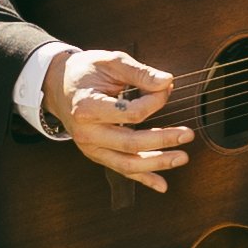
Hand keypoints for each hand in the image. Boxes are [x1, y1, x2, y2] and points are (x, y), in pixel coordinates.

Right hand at [43, 45, 191, 192]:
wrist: (59, 86)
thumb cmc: (86, 71)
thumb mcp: (111, 62)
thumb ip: (140, 72)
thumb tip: (168, 82)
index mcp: (87, 108)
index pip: (130, 113)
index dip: (155, 101)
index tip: (167, 87)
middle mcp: (87, 133)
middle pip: (131, 143)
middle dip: (163, 140)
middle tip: (188, 134)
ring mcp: (91, 148)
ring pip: (127, 164)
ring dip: (158, 163)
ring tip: (183, 157)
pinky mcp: (97, 155)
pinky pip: (122, 170)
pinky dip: (144, 179)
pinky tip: (162, 185)